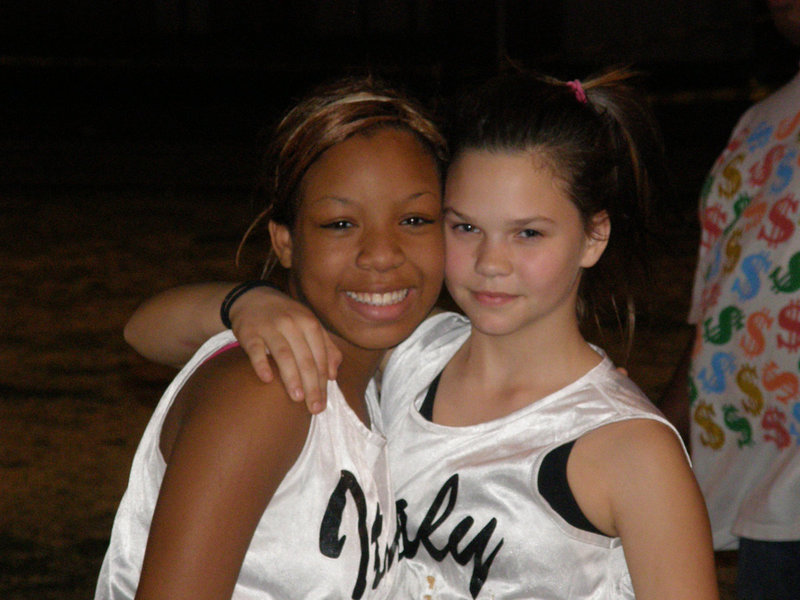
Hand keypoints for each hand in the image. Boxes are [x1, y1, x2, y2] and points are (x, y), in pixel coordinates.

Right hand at [227, 286, 340, 412]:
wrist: (252, 298)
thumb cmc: (286, 317)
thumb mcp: (309, 324)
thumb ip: (326, 346)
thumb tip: (334, 374)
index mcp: (309, 322)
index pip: (320, 355)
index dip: (323, 380)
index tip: (323, 402)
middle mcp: (292, 323)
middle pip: (305, 358)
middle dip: (312, 385)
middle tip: (314, 407)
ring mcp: (270, 327)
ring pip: (284, 354)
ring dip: (291, 377)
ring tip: (297, 398)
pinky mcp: (249, 332)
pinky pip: (256, 350)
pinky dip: (262, 364)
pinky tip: (267, 380)